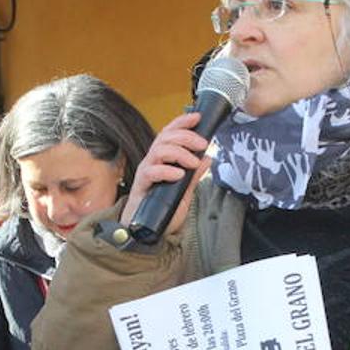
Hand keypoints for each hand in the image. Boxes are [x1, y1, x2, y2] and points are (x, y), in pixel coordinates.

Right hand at [120, 111, 211, 237]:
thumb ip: (194, 175)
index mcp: (163, 159)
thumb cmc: (162, 210)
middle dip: (186, 136)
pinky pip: (151, 172)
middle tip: (202, 144)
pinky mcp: (141, 186)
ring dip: (179, 152)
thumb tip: (208, 158)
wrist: (146, 232)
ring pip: (158, 150)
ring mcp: (146, 172)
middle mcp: (152, 162)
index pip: (170, 133)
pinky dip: (166, 170)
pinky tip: (179, 175)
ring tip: (193, 163)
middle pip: (165, 137)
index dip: (182, 122)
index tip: (198, 117)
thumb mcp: (184, 191)